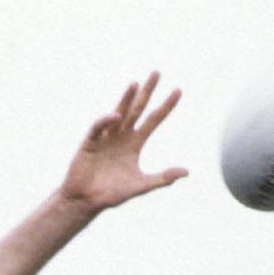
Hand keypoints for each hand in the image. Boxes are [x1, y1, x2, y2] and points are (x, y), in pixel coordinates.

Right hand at [60, 74, 187, 215]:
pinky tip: (116, 116)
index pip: (154, 119)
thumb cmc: (112, 194)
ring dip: (127, 98)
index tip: (178, 90)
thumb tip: (187, 172)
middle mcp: (122, 135)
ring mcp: (106, 137)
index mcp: (135, 143)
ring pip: (119, 112)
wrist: (86, 201)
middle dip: (147, 92)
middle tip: (157, 73)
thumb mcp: (141, 185)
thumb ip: (163, 178)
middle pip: (138, 109)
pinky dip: (106, 121)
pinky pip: (99, 127)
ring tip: (136, 84)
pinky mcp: (90, 142)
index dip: (166, 106)